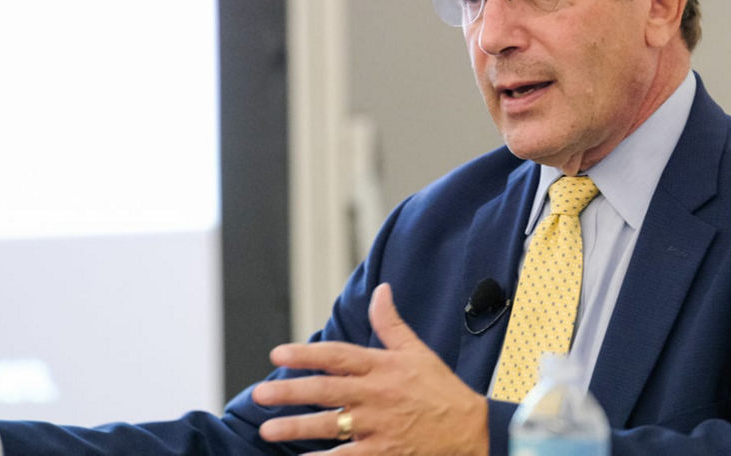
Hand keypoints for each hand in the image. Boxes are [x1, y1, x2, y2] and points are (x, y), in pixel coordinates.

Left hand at [253, 283, 488, 454]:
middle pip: (325, 391)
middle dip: (290, 392)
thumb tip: (381, 290)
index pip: (337, 356)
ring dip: (296, 427)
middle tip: (260, 394)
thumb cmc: (441, 390)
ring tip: (268, 429)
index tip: (278, 354)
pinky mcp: (384, 452)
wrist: (470, 430)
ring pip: (329, 426)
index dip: (306, 354)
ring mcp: (378, 426)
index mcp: (382, 367)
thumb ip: (391, 323)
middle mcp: (376, 395)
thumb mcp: (417, 351)